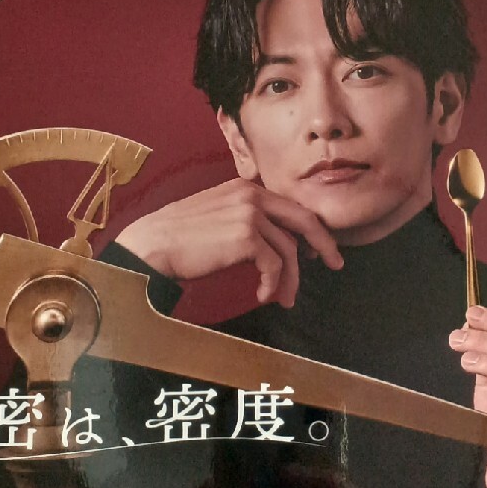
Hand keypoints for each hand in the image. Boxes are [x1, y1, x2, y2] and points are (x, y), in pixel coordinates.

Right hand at [114, 178, 343, 306]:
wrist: (151, 246)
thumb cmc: (178, 239)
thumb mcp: (217, 218)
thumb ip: (246, 222)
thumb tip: (275, 244)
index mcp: (244, 187)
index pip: (290, 206)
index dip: (310, 228)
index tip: (317, 249)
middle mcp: (250, 195)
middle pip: (303, 219)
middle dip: (323, 244)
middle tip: (335, 264)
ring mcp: (249, 214)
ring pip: (289, 249)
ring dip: (291, 279)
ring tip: (285, 300)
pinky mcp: (246, 237)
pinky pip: (274, 265)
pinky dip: (273, 284)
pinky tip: (263, 295)